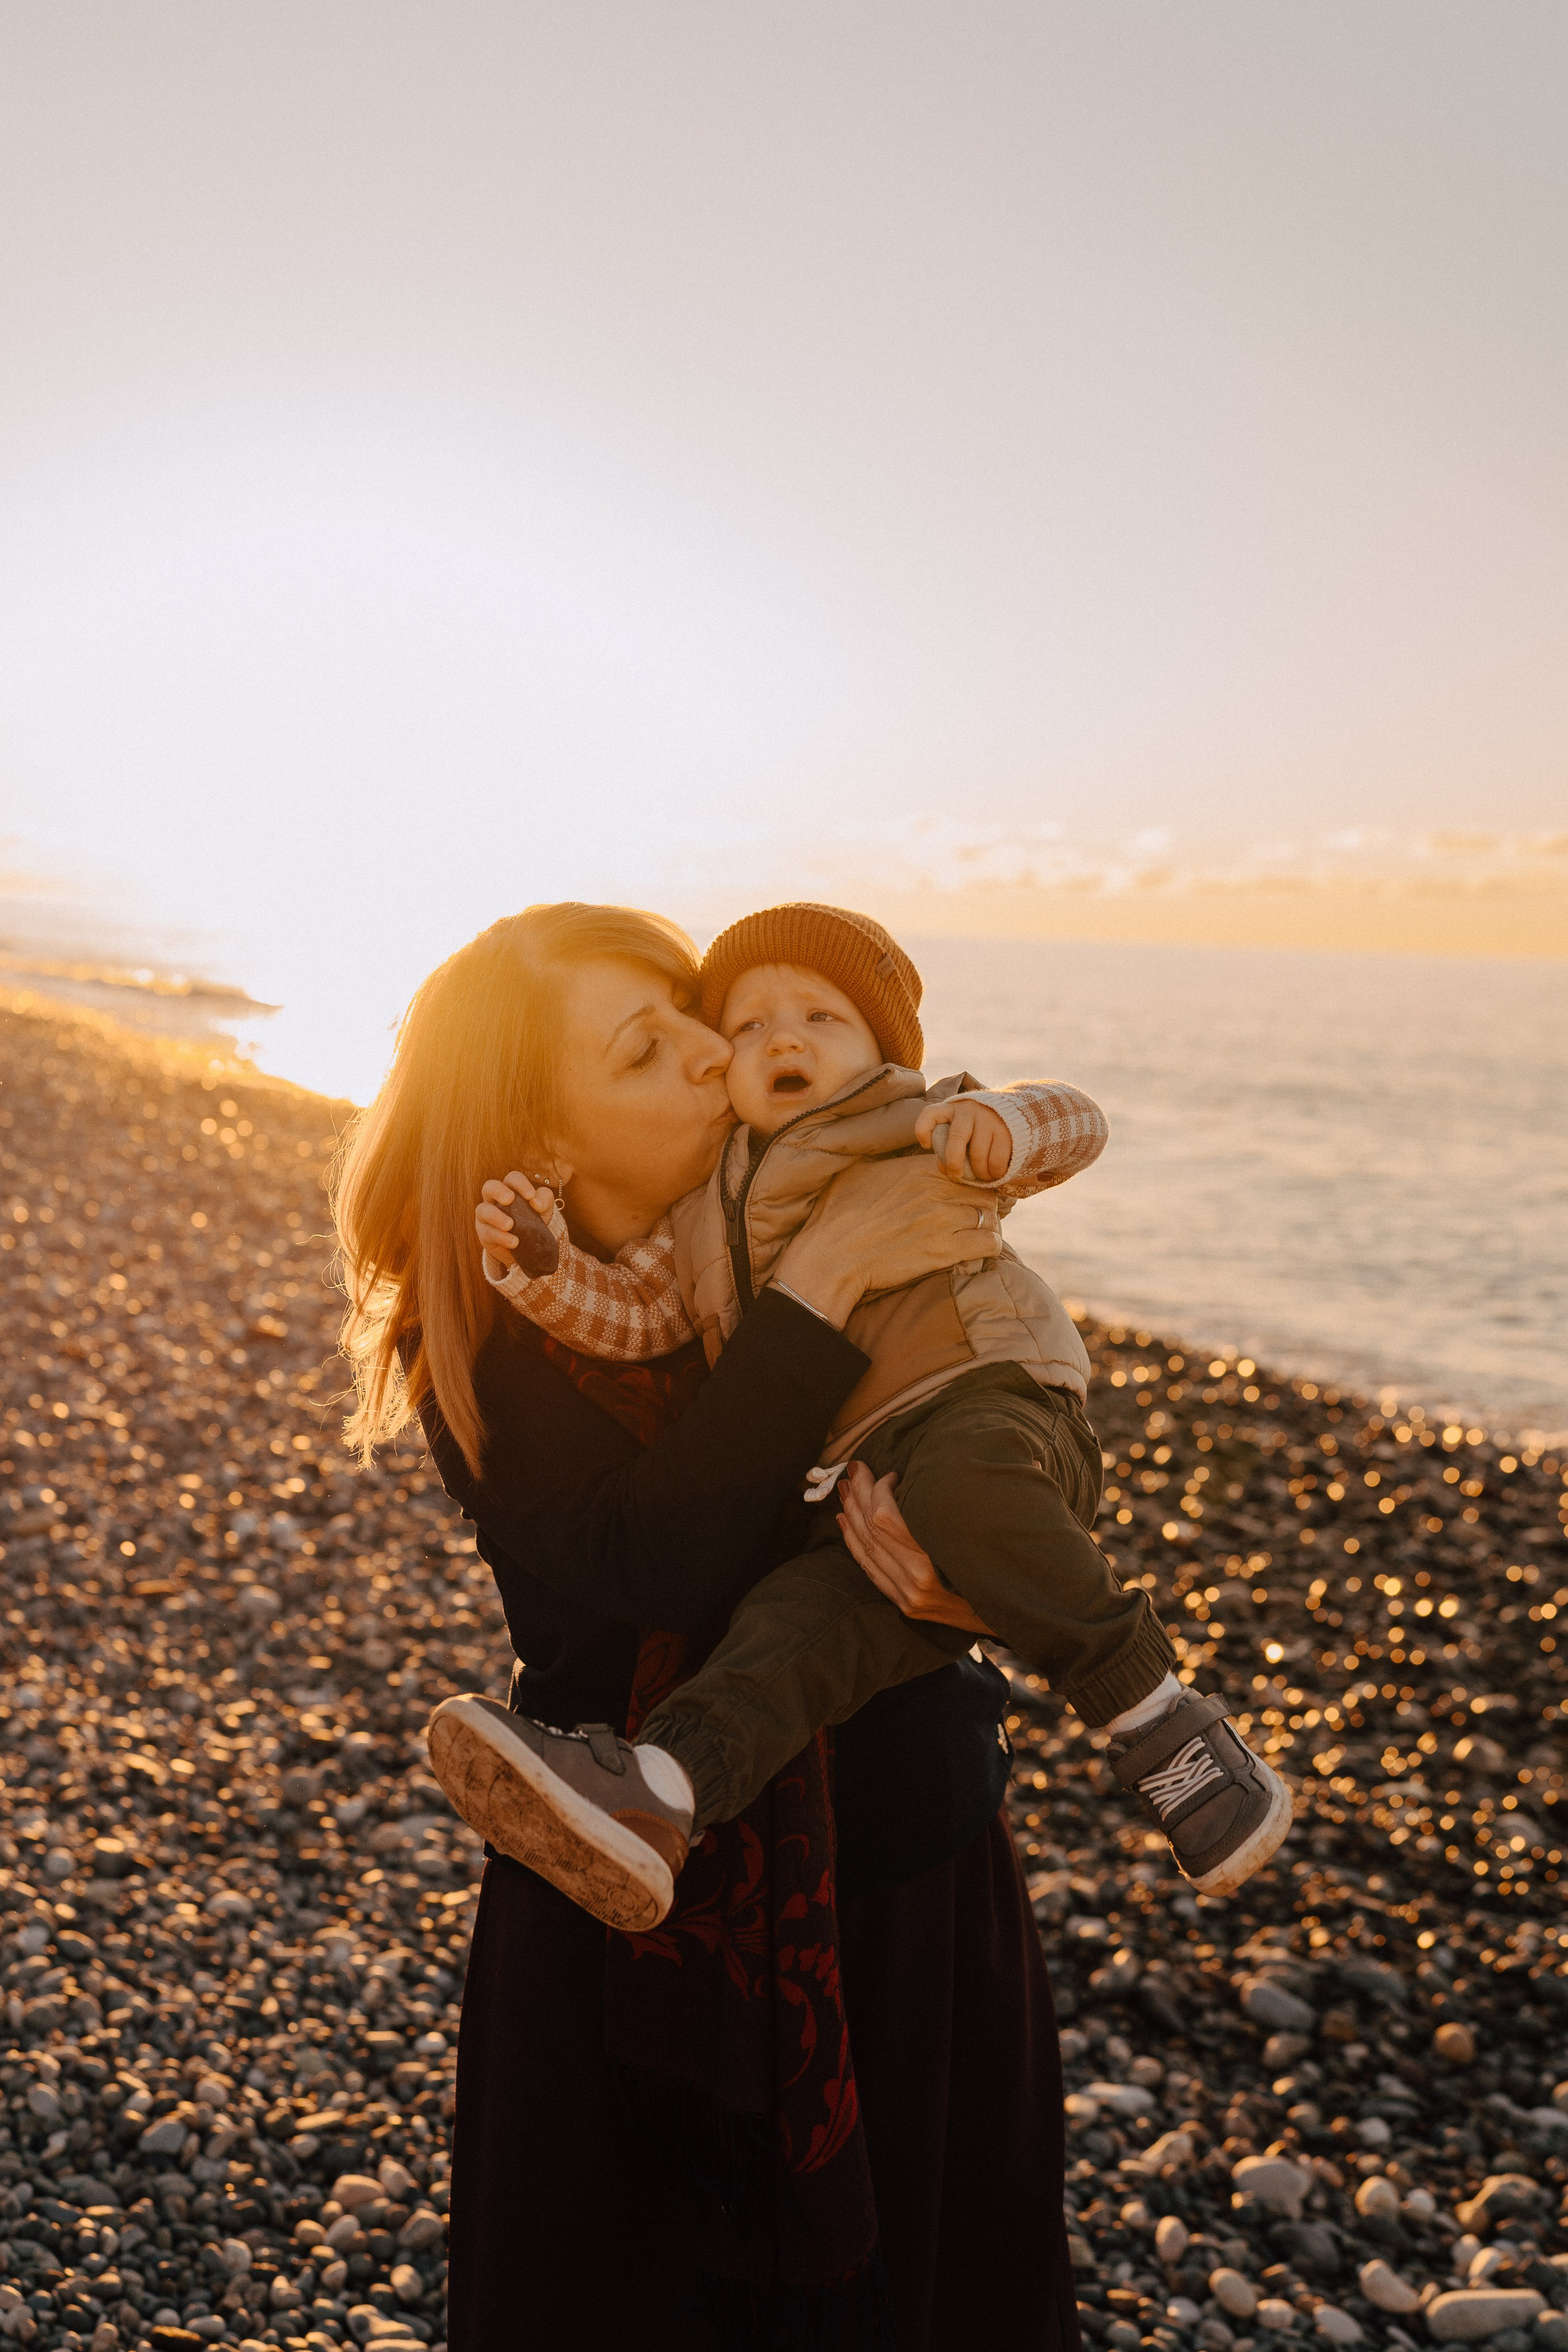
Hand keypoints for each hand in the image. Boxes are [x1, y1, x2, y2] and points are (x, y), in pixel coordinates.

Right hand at [475, 1172, 555, 1264]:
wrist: (528, 1247)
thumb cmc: (534, 1221)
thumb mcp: (544, 1209)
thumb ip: (544, 1200)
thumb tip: (535, 1201)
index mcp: (511, 1189)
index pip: (513, 1179)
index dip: (520, 1184)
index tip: (530, 1195)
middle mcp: (495, 1199)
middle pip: (489, 1186)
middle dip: (498, 1191)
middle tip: (509, 1199)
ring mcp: (486, 1215)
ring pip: (483, 1210)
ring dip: (496, 1217)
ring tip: (509, 1225)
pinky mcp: (484, 1233)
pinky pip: (487, 1232)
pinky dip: (500, 1237)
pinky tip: (513, 1242)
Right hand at [773, 1155, 1001, 1326]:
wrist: (832, 1256)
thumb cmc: (838, 1214)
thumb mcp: (859, 1172)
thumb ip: (888, 1159)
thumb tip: (895, 1151)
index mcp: (920, 1169)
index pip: (968, 1166)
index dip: (971, 1179)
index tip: (965, 1191)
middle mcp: (937, 1190)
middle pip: (984, 1190)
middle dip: (982, 1202)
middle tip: (973, 1215)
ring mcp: (944, 1221)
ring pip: (991, 1216)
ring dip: (986, 1224)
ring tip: (975, 1233)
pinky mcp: (945, 1252)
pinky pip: (989, 1244)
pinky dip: (988, 1246)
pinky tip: (975, 1249)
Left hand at [836, 1461, 995, 1632]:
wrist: (1016, 1615)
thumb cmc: (1009, 1565)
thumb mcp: (1000, 1530)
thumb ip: (985, 1496)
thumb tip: (994, 1463)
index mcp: (937, 1559)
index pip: (886, 1518)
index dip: (881, 1490)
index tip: (891, 1474)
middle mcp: (917, 1581)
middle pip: (873, 1530)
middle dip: (860, 1494)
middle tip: (855, 1468)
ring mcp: (908, 1595)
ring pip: (866, 1548)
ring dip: (852, 1514)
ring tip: (845, 1488)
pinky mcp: (905, 1604)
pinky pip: (869, 1569)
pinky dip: (854, 1543)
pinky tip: (845, 1521)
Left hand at [914, 1097, 1011, 1182]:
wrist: (1015, 1111)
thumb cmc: (978, 1128)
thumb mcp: (961, 1131)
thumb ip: (948, 1147)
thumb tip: (944, 1167)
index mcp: (951, 1109)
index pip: (930, 1114)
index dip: (923, 1130)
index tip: (927, 1145)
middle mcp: (969, 1110)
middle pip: (956, 1138)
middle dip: (954, 1163)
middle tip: (956, 1175)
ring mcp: (988, 1118)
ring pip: (978, 1154)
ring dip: (979, 1172)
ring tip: (982, 1175)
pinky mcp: (1007, 1130)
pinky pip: (997, 1159)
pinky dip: (995, 1172)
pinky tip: (995, 1172)